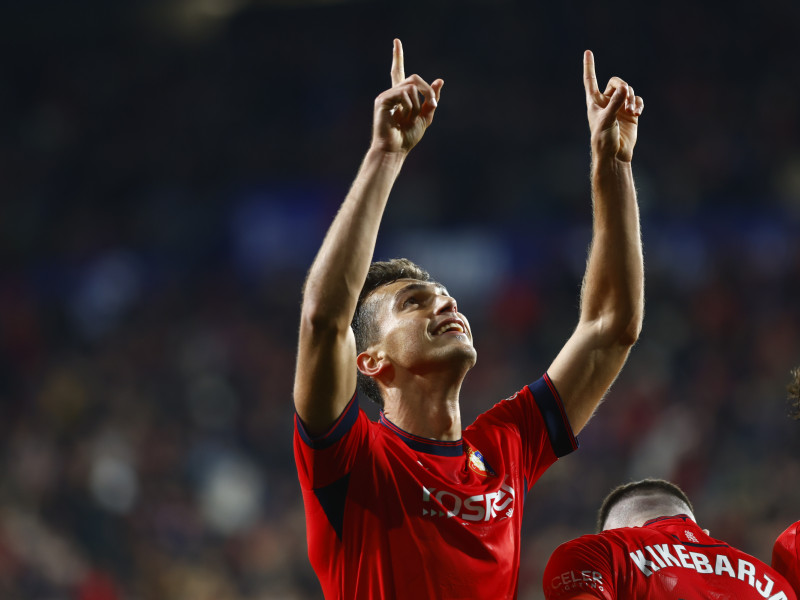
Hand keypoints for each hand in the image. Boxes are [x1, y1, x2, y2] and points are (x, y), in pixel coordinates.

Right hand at [371, 39, 443, 154]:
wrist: (395, 150)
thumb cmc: (407, 138)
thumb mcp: (425, 118)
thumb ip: (431, 100)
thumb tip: (440, 80)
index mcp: (400, 96)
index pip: (399, 72)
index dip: (398, 57)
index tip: (396, 41)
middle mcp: (392, 93)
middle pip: (414, 78)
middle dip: (428, 91)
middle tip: (432, 106)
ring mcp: (386, 96)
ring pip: (411, 86)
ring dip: (418, 104)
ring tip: (410, 119)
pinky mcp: (382, 100)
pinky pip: (404, 94)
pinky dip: (409, 107)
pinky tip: (402, 118)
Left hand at [583, 50, 642, 161]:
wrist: (614, 154)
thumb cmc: (604, 139)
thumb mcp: (606, 120)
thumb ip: (614, 104)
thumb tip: (623, 89)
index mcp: (594, 102)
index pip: (590, 80)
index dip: (589, 66)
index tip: (587, 52)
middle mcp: (606, 101)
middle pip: (617, 82)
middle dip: (623, 88)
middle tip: (625, 98)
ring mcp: (619, 107)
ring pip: (628, 91)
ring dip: (632, 98)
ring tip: (631, 111)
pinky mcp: (630, 113)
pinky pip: (637, 100)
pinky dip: (638, 104)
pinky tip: (637, 113)